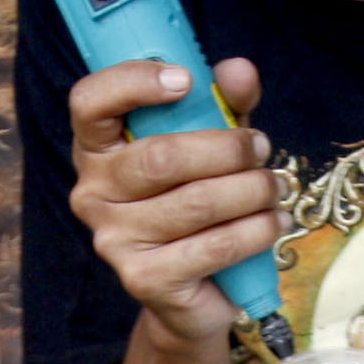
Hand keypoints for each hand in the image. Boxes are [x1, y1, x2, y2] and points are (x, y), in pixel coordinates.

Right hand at [69, 56, 275, 340]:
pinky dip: (255, 231)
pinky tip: (273, 223)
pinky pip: (213, 246)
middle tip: (261, 148)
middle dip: (227, 149)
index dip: (133, 82)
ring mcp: (114, 240)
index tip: (186, 79)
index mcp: (98, 149)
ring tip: (274, 188)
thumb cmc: (199, 203)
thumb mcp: (213, 143)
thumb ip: (223, 103)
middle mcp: (93, 193)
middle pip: (161, 157)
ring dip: (251, 190)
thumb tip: (238, 71)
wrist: (196, 293)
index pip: (90, 102)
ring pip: (196, 203)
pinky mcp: (144, 279)